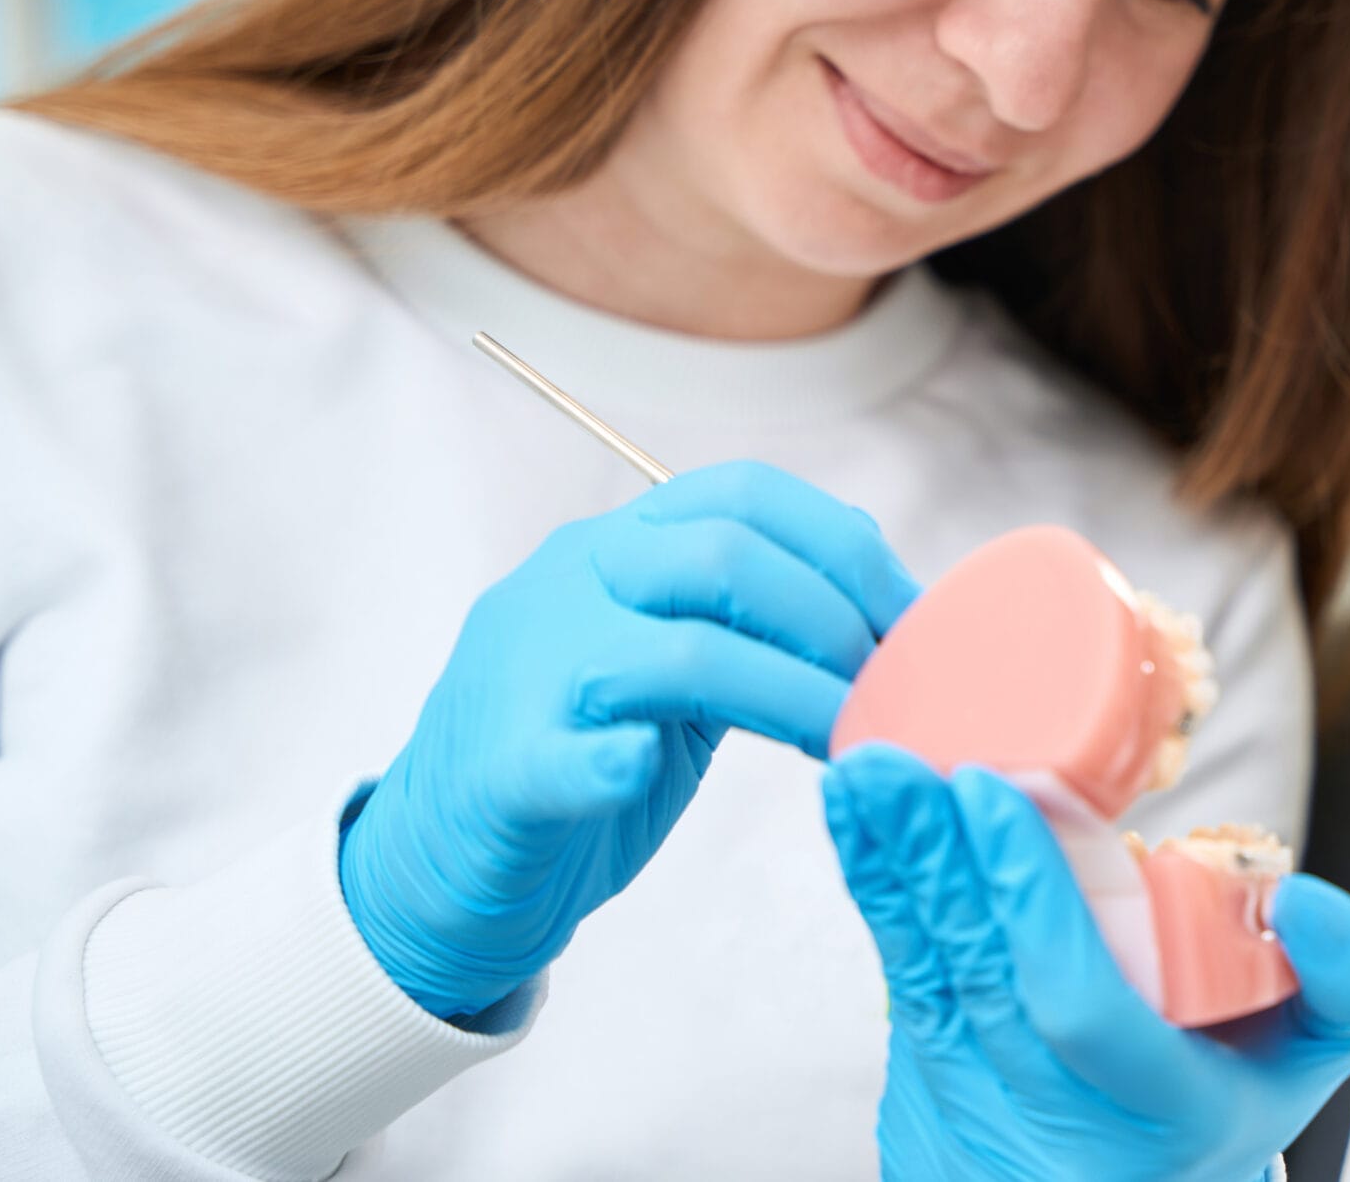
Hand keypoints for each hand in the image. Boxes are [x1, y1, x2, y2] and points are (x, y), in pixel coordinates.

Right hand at [341, 461, 919, 1018]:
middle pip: (724, 558)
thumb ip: (749, 614)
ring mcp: (531, 674)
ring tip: (846, 741)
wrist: (437, 855)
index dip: (844, 547)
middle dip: (832, 619)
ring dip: (789, 695)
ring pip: (678, 654)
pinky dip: (615, 763)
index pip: (744, 494)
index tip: (911, 617)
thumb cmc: (585, 748)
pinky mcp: (505, 772)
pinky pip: (568, 754)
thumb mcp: (672, 657)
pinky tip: (648, 777)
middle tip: (887, 687)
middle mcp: (570, 586)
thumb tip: (879, 587)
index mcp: (616, 547)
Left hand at [821, 744, 1349, 1181]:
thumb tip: (1300, 894)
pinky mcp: (925, 1102)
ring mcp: (977, 1122)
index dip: (1033, 899)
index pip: (1081, 1006)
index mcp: (1163, 1113)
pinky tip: (856, 825)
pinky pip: (901, 986)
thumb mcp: (1320, 1052)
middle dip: (934, 864)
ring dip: (889, 870)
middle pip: (981, 981)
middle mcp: (1057, 1131)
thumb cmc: (1235, 1090)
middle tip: (897, 763)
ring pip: (926, 980)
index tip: (996, 792)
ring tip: (863, 777)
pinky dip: (878, 898)